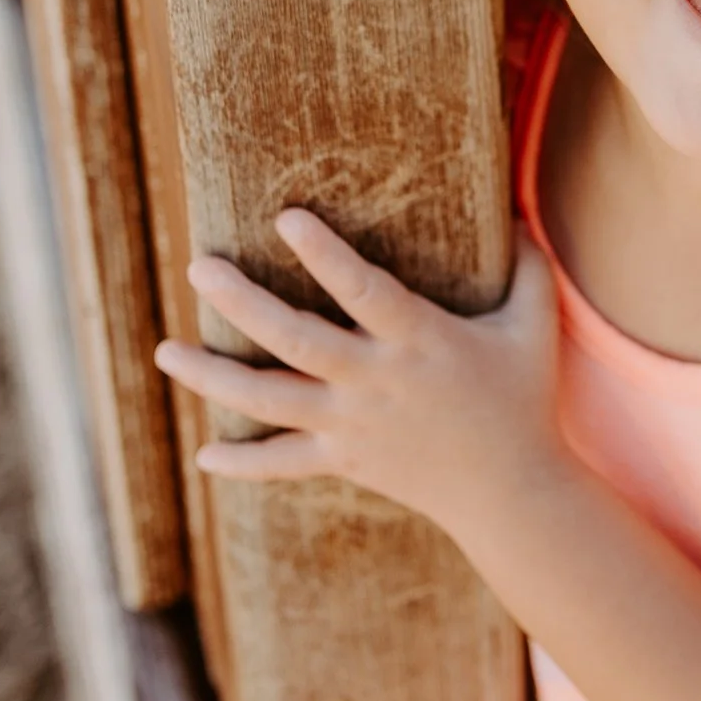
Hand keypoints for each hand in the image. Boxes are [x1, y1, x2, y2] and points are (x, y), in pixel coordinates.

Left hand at [154, 209, 562, 534]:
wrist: (511, 492)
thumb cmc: (523, 398)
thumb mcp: (535, 325)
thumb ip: (527, 265)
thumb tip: (513, 208)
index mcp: (418, 341)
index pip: (363, 291)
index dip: (323, 255)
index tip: (285, 218)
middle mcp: (376, 382)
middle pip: (295, 341)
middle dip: (242, 304)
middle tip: (198, 267)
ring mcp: (354, 426)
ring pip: (270, 401)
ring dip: (213, 377)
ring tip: (165, 351)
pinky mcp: (346, 460)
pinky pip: (284, 463)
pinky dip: (243, 462)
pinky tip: (204, 452)